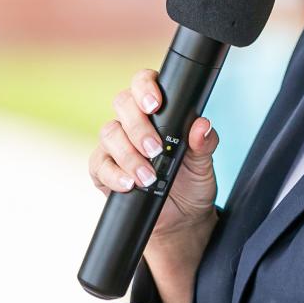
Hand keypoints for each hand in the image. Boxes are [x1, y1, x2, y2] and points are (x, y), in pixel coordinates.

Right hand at [89, 68, 219, 237]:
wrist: (181, 219)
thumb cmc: (191, 182)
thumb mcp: (203, 164)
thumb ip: (204, 143)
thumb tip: (202, 126)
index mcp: (157, 111)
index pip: (144, 84)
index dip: (145, 86)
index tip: (155, 104)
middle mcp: (132, 122)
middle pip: (122, 104)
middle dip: (138, 126)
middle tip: (155, 149)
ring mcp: (115, 145)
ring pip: (109, 133)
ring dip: (129, 155)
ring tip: (148, 176)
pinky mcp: (103, 169)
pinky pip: (99, 165)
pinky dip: (114, 175)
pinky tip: (129, 184)